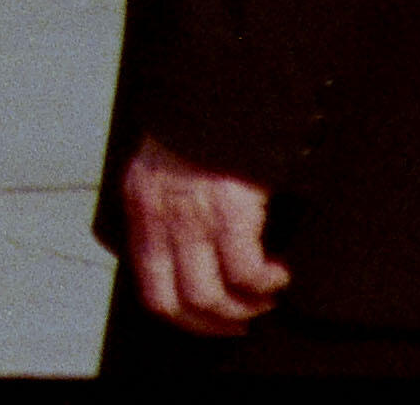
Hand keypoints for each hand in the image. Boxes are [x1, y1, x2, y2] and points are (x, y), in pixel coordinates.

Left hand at [119, 140, 285, 336]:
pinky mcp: (230, 213)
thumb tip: (185, 256)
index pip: (150, 288)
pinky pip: (246, 273)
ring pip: (212, 296)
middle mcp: (160, 220)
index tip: (208, 322)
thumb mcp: (161, 172)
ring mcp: (193, 219)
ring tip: (264, 296)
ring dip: (244, 308)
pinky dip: (266, 283)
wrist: (216, 95)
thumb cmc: (196, 132)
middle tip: (242, 321)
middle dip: (214, 324)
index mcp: (141, 210)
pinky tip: (278, 272)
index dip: (183, 317)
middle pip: (178, 303)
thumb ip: (164, 211)